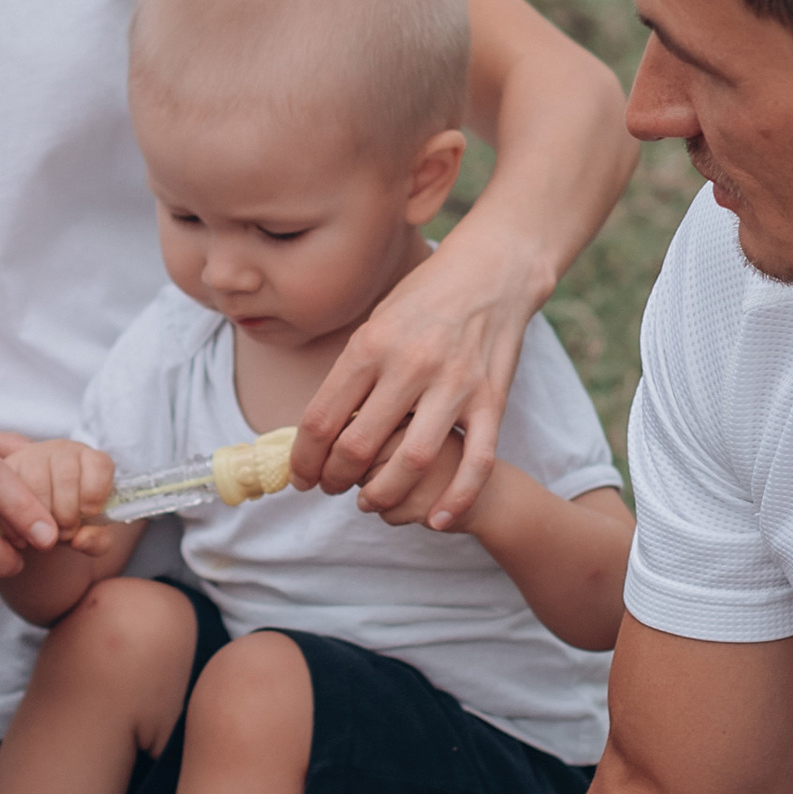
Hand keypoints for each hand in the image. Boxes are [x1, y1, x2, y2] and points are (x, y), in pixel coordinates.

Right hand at [0, 437, 115, 548]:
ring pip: (37, 483)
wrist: (39, 524)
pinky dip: (16, 522)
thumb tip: (80, 540)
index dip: (96, 493)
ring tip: (44, 536)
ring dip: (41, 518)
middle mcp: (62, 451)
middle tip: (64, 533)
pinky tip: (23, 535)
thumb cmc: (72, 523)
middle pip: (67, 476)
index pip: (100, 465)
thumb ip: (97, 539)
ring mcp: (32, 456)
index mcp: (90, 460)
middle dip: (67, 514)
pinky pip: (9, 492)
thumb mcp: (93, 534)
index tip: (89, 514)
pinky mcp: (6, 468)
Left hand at [290, 223, 538, 528]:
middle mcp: (409, 365)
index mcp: (371, 344)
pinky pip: (475, 462)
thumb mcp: (376, 322)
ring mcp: (454, 384)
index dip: (303, 459)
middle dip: (334, 480)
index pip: (321, 418)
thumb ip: (351, 373)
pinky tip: (436, 521)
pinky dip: (455, 499)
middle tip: (330, 488)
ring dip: (382, 495)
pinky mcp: (491, 400)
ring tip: (368, 501)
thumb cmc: (424, 298)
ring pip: (410, 462)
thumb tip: (319, 426)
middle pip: (357, 446)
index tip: (300, 476)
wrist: (492, 272)